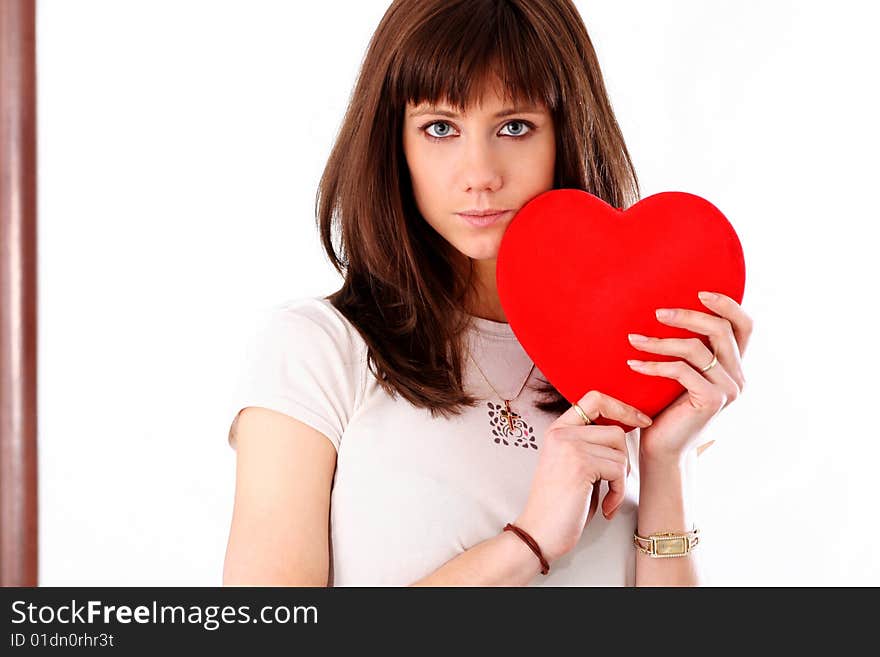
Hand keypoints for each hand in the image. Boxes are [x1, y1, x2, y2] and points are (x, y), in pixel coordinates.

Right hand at [514, 390, 652, 562]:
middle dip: (622, 460)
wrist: (539, 533)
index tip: (641, 420)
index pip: (595, 398)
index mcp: (558, 430)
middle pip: (616, 430)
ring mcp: (569, 446)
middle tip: (613, 482)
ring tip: (606, 496)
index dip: (622, 406)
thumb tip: (626, 428)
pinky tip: (605, 506)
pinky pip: (618, 471)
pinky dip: (617, 492)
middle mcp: (561, 433)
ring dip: (620, 479)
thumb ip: (591, 444)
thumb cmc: (560, 506)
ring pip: (620, 452)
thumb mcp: (573, 465)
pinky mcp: (580, 464)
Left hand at [626, 290, 752, 462]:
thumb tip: (666, 310)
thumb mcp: (678, 373)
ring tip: (633, 339)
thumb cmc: (663, 407)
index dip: (728, 304)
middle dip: (687, 316)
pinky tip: (633, 364)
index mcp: (733, 365)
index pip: (744, 326)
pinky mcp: (712, 400)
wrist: (662, 448)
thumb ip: (687, 349)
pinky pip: (681, 370)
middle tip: (657, 313)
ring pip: (697, 348)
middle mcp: (737, 376)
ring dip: (661, 341)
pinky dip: (654, 365)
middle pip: (720, 330)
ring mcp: (728, 389)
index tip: (700, 291)